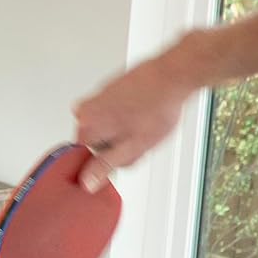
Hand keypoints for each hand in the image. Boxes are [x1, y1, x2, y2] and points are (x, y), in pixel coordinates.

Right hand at [73, 43, 198, 192]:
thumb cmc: (156, 107)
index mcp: (85, 127)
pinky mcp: (109, 88)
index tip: (123, 154)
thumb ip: (105, 167)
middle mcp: (85, 110)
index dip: (108, 160)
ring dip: (123, 129)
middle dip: (116, 144)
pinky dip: (127, 113)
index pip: (86, 157)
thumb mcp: (132, 148)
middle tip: (137, 139)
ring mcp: (96, 96)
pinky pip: (113, 110)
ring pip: (106, 126)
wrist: (172, 75)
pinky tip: (144, 111)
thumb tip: (86, 182)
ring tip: (143, 122)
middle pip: (96, 141)